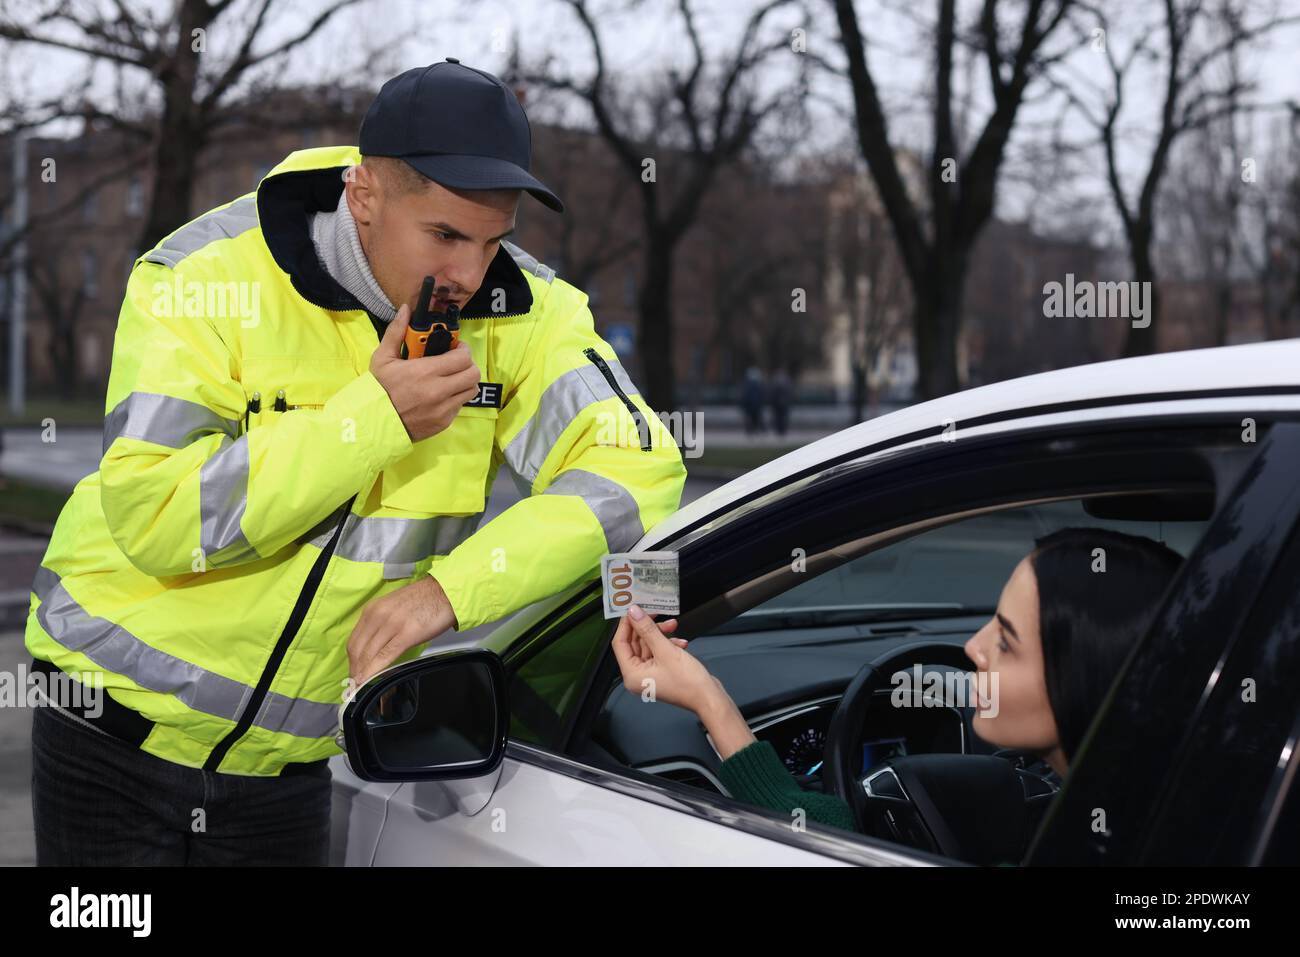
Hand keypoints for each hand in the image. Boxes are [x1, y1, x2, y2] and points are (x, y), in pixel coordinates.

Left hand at [348, 575, 457, 687]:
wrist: (445, 591)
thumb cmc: (424, 600)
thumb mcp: (393, 608)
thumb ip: (380, 624)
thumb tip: (374, 645)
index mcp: (373, 609)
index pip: (354, 640)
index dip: (351, 660)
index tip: (353, 671)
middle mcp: (378, 615)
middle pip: (358, 649)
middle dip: (355, 669)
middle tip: (355, 683)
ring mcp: (392, 624)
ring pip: (369, 654)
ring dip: (362, 672)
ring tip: (361, 685)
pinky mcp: (407, 634)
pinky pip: (385, 656)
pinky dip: (374, 670)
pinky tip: (370, 679)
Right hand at [370, 302, 481, 441]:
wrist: (373, 423)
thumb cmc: (378, 388)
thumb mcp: (383, 358)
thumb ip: (396, 332)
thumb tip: (406, 309)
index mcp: (426, 372)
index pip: (463, 358)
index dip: (464, 350)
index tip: (457, 347)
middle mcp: (439, 391)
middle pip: (473, 374)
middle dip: (468, 365)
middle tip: (457, 362)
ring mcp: (443, 409)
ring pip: (471, 390)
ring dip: (465, 381)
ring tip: (452, 378)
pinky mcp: (444, 422)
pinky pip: (460, 406)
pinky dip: (455, 398)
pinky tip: (442, 394)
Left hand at [611, 604, 724, 714]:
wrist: (709, 698)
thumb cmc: (688, 683)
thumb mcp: (666, 650)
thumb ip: (648, 629)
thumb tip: (634, 613)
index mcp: (632, 674)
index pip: (620, 643)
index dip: (626, 624)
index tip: (633, 609)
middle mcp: (638, 676)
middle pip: (635, 643)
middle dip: (647, 627)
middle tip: (654, 612)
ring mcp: (650, 674)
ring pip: (648, 645)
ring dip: (660, 634)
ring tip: (673, 625)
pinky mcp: (661, 671)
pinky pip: (658, 652)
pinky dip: (668, 644)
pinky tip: (680, 642)